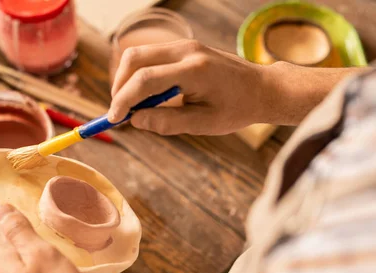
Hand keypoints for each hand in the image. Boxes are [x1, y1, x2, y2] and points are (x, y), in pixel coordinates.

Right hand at [108, 39, 267, 134]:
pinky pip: (151, 55)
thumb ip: (167, 122)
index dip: (124, 100)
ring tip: (131, 105)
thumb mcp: (204, 124)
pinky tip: (145, 96)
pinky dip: (139, 73)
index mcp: (194, 71)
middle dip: (119, 86)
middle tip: (119, 112)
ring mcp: (185, 44)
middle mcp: (187, 50)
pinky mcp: (184, 47)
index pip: (145, 79)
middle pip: (135, 58)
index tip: (114, 119)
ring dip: (127, 78)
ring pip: (139, 53)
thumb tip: (134, 120)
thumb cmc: (237, 109)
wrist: (261, 88)